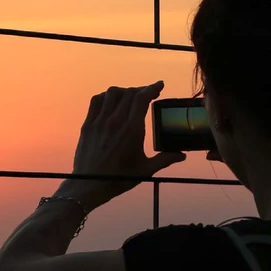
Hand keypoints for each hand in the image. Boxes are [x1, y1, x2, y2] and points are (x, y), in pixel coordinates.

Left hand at [55, 81, 185, 206]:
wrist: (89, 185)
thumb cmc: (119, 179)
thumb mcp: (145, 170)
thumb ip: (165, 159)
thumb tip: (182, 155)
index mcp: (132, 130)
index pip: (142, 98)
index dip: (152, 88)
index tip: (159, 85)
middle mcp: (115, 121)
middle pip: (129, 93)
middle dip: (141, 89)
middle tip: (149, 93)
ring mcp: (100, 121)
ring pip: (112, 93)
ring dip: (124, 91)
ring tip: (130, 96)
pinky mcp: (88, 124)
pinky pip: (96, 101)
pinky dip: (106, 96)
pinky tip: (111, 101)